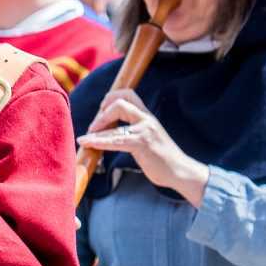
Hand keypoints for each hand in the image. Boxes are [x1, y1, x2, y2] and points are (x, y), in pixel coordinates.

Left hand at [81, 90, 205, 204]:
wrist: (180, 170)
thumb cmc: (163, 158)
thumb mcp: (149, 137)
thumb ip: (135, 130)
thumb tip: (114, 130)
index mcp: (147, 116)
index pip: (128, 94)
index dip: (111, 97)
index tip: (101, 109)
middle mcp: (146, 119)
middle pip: (120, 103)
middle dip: (102, 113)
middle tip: (93, 127)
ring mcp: (144, 131)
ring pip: (114, 125)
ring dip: (95, 132)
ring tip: (84, 139)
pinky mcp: (141, 144)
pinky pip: (116, 140)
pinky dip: (99, 142)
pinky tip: (88, 143)